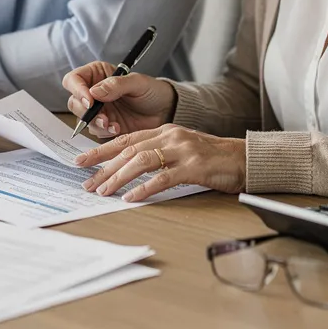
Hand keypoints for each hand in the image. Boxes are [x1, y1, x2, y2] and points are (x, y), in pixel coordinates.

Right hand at [62, 61, 176, 137]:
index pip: (74, 79)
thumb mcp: (137, 83)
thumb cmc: (152, 91)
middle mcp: (93, 92)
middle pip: (74, 102)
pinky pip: (95, 131)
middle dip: (85, 112)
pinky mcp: (104, 126)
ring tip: (113, 125)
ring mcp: (98, 110)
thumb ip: (116, 85)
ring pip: (82, 119)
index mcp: (97, 74)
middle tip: (102, 117)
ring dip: (95, 124)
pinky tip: (117, 129)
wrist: (165, 111)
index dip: (77, 90)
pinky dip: (104, 132)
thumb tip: (94, 92)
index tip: (90, 100)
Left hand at [73, 125, 245, 202]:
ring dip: (119, 177)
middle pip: (129, 150)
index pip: (126, 139)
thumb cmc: (212, 158)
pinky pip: (163, 178)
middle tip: (88, 182)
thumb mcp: (181, 149)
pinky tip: (132, 197)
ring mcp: (182, 150)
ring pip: (142, 161)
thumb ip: (158, 153)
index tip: (83, 161)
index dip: (102, 150)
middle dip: (104, 167)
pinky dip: (145, 188)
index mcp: (165, 130)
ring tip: (105, 191)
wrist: (244, 159)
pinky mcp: (194, 166)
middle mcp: (171, 136)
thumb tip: (128, 169)